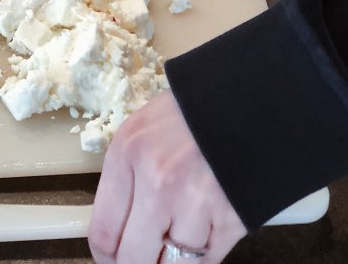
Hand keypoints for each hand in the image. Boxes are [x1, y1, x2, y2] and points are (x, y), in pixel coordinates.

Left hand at [88, 90, 245, 263]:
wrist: (245, 99)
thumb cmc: (191, 113)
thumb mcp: (142, 131)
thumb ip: (126, 178)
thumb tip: (117, 228)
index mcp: (128, 154)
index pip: (102, 232)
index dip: (106, 255)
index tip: (112, 256)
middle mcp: (157, 182)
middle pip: (131, 260)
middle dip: (135, 263)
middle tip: (143, 255)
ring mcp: (194, 204)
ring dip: (171, 261)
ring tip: (176, 239)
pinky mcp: (230, 220)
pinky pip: (206, 261)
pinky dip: (202, 256)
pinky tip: (203, 232)